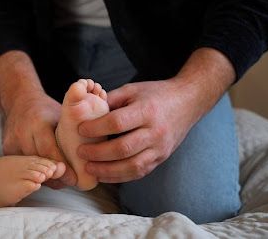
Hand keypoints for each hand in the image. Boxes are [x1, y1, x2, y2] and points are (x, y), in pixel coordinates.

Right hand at [2, 91, 75, 187]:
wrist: (20, 99)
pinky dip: (35, 172)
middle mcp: (23, 132)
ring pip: (30, 168)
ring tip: (62, 182)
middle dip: (56, 177)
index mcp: (38, 123)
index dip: (62, 168)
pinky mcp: (7, 148)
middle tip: (71, 183)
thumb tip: (90, 154)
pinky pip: (23, 167)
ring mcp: (12, 141)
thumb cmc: (46, 108)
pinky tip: (47, 176)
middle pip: (39, 162)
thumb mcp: (60, 114)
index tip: (75, 179)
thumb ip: (71, 132)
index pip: (49, 151)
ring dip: (46, 178)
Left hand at [77, 78, 203, 182]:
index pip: (117, 123)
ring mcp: (160, 148)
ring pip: (132, 166)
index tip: (80, 129)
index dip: (96, 128)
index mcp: (146, 110)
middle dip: (98, 153)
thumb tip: (87, 109)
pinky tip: (104, 174)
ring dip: (107, 170)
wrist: (187, 102)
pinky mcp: (161, 158)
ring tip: (89, 168)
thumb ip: (111, 100)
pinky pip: (139, 172)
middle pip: (123, 148)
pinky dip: (120, 176)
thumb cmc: (156, 94)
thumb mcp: (132, 90)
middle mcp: (155, 131)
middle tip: (80, 152)